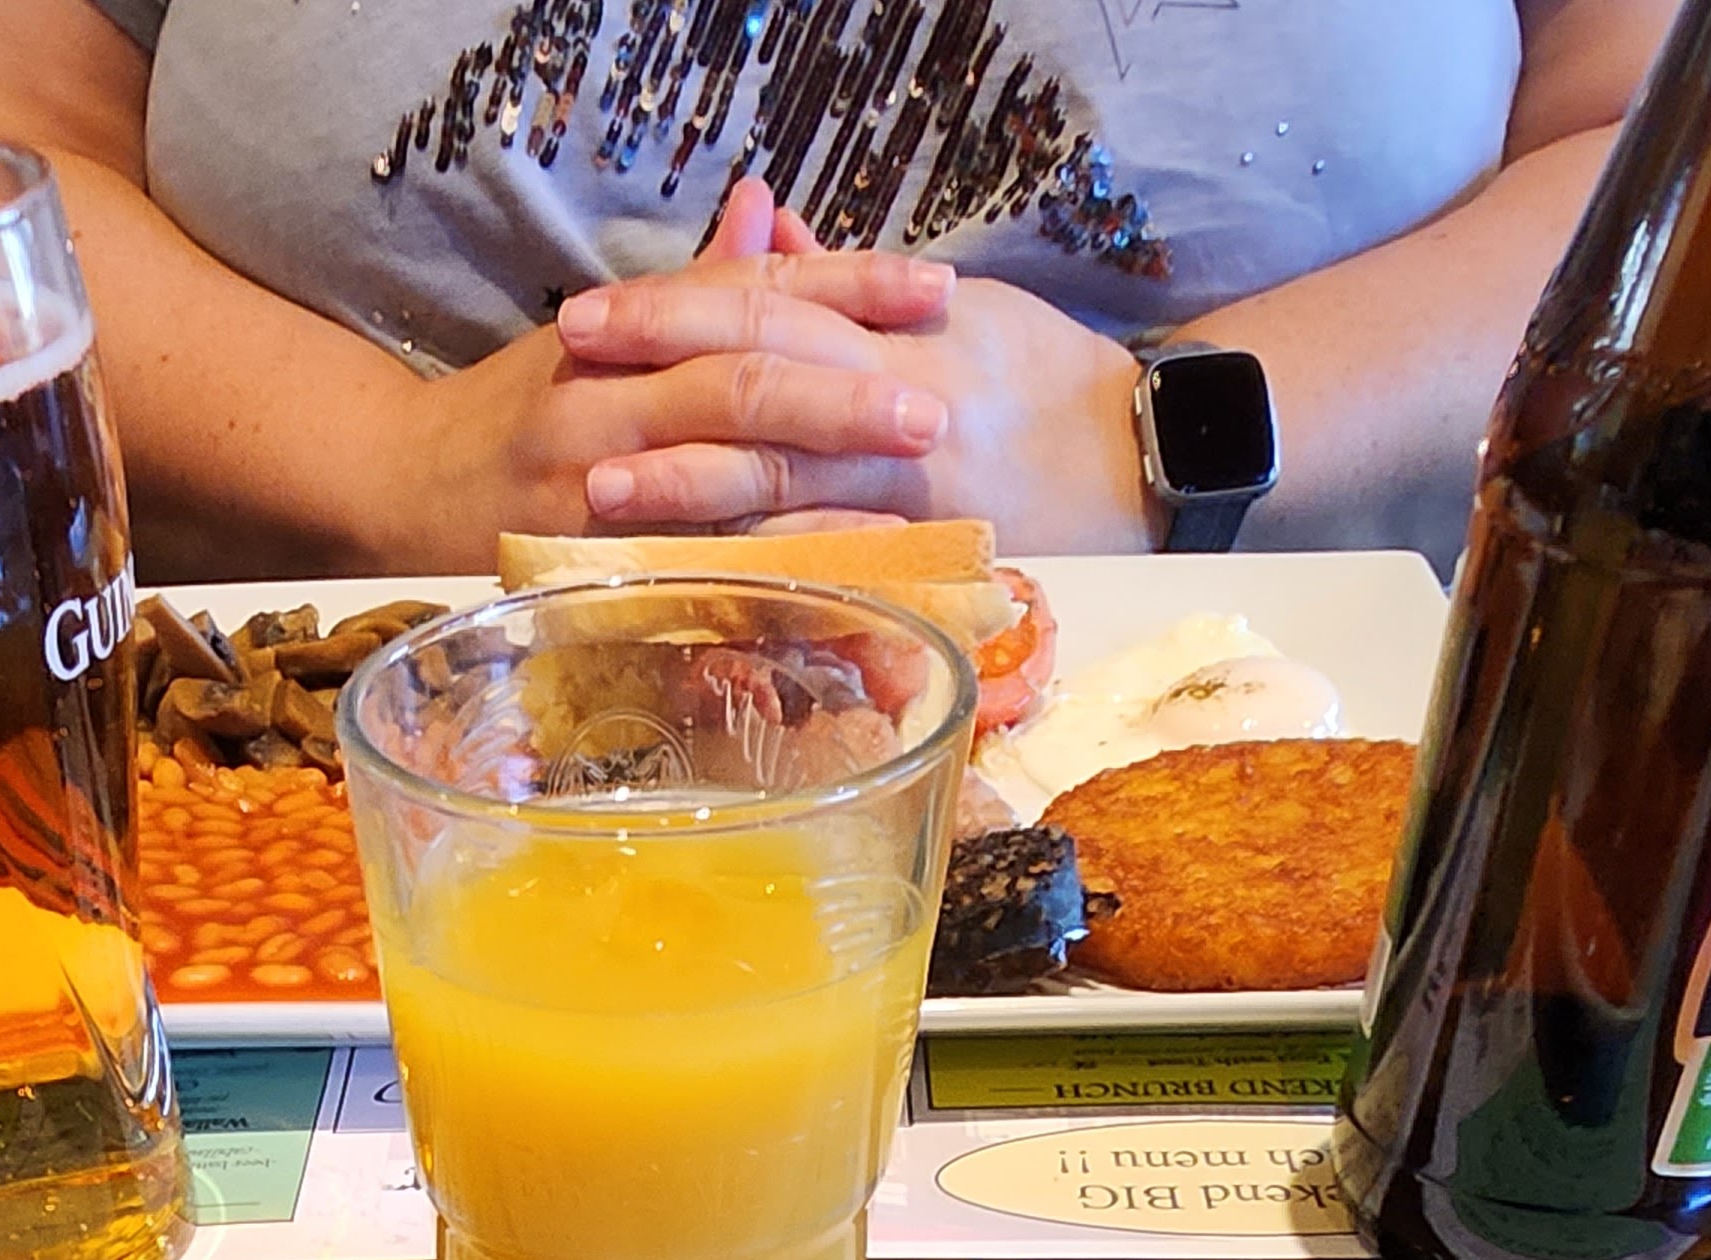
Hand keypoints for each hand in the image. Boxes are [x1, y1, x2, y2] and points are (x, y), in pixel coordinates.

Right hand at [368, 288, 950, 556]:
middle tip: (933, 408)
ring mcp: (589, 483)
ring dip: (815, 489)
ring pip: (715, 473)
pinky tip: (822, 583)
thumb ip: (693, 287)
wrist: (391, 484)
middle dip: (843, 392)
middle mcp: (609, 396)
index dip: (846, 285)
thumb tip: (770, 216)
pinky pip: (677, 569)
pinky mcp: (576, 563)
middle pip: (739, 377)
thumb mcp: (597, 335)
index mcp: (624, 329)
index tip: (934, 292)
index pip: (749, 291)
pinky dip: (755, 575)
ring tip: (902, 502)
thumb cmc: (510, 415)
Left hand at [556, 217, 1153, 551]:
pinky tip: (691, 579)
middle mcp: (895, 395)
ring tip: (601, 491)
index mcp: (895, 325)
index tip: (595, 315)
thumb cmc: (1037, 378)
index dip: (676, 305)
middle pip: (760, 371)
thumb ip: (843, 280)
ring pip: (783, 472)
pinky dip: (759, 568)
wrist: (1139, 453)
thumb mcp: (945, 309)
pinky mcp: (924, 550)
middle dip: (661, 371)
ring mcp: (907, 479)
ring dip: (688, 482)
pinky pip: (831, 559)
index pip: (768, 301)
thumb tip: (761, 228)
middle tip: (571, 374)